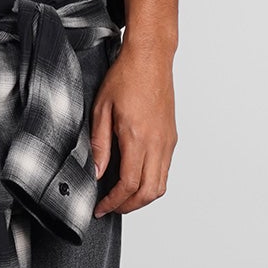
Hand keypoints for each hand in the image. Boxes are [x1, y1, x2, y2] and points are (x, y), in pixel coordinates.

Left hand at [91, 40, 176, 216]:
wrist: (150, 59)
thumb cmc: (126, 77)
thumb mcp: (101, 110)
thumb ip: (99, 144)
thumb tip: (96, 172)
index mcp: (137, 138)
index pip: (128, 184)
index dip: (114, 202)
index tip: (101, 207)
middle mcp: (157, 143)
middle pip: (149, 192)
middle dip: (129, 206)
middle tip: (111, 208)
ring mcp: (168, 141)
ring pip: (161, 184)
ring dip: (143, 197)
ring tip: (123, 197)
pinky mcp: (172, 137)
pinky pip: (165, 169)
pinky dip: (151, 182)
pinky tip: (135, 177)